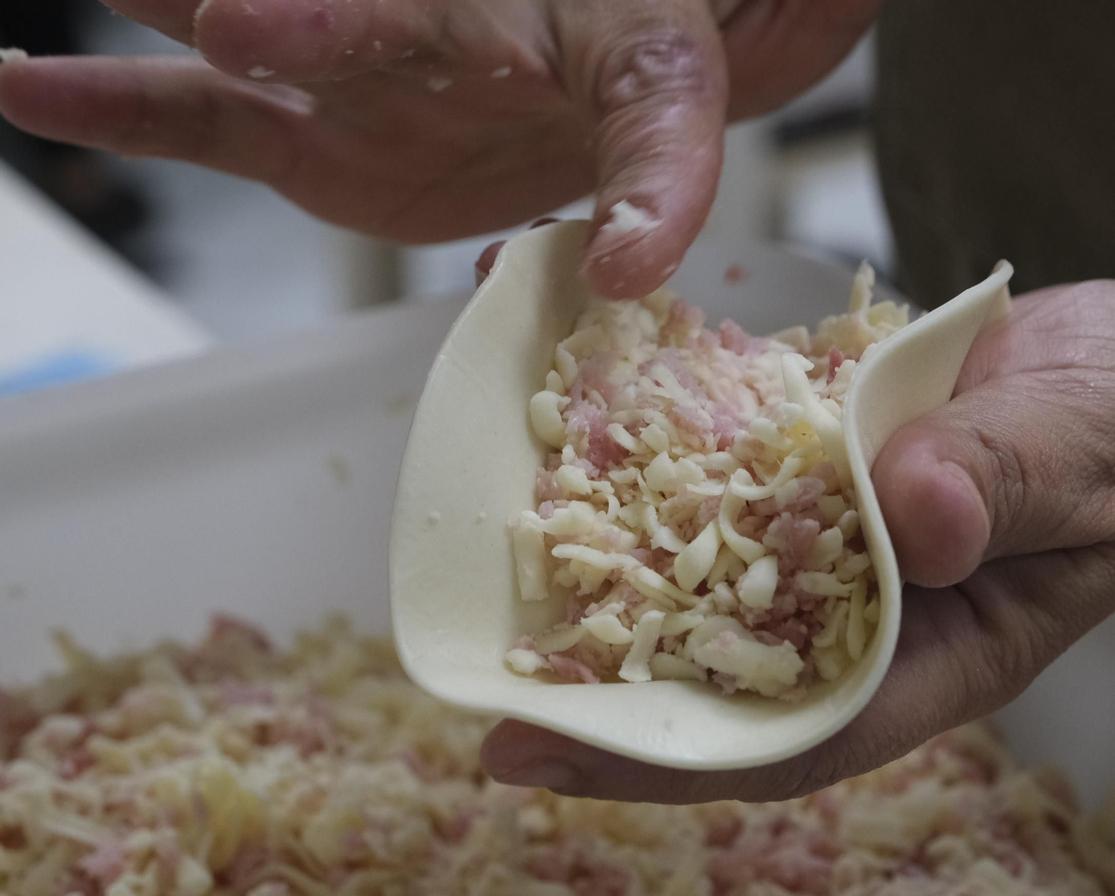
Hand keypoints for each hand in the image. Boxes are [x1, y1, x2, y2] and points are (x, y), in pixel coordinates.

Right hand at [0, 0, 877, 297]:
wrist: (634, 65)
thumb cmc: (648, 47)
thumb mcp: (671, 97)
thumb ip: (654, 176)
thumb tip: (621, 272)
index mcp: (470, 11)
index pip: (380, 17)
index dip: (315, 27)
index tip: (243, 29)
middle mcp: (386, 32)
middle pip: (267, 4)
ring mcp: (337, 85)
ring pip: (208, 44)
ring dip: (139, 18)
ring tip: (34, 58)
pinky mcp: (316, 146)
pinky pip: (202, 124)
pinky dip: (120, 111)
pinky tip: (32, 91)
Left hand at [480, 279, 1114, 801]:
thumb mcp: (1099, 445)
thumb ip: (1010, 478)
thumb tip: (904, 513)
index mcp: (945, 646)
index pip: (797, 730)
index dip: (673, 754)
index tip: (550, 751)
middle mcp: (874, 603)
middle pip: (728, 669)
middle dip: (610, 687)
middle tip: (479, 684)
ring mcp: (843, 529)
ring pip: (718, 572)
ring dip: (616, 574)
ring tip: (497, 569)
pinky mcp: (828, 456)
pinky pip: (739, 468)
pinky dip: (666, 456)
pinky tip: (583, 426)